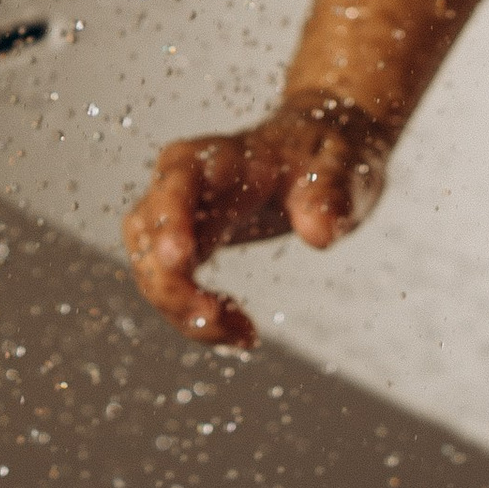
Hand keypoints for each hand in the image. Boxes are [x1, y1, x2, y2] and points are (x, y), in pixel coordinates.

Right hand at [121, 93, 388, 349]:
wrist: (318, 154)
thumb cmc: (323, 153)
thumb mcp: (341, 165)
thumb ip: (329, 195)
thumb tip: (319, 235)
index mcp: (220, 155)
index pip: (177, 181)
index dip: (169, 219)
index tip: (178, 260)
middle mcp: (187, 182)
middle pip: (147, 233)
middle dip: (172, 286)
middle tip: (225, 322)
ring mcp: (180, 214)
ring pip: (150, 268)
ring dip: (184, 311)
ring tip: (243, 334)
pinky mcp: (186, 243)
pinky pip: (171, 285)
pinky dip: (197, 316)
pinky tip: (241, 330)